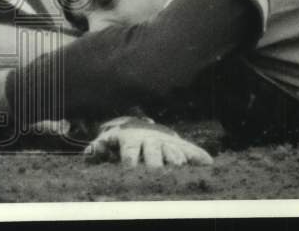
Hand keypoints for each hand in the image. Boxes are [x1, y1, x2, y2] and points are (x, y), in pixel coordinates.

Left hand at [84, 117, 212, 167]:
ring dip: (176, 159)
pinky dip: (199, 156)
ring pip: (172, 150)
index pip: (130, 150)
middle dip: (155, 163)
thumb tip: (89, 152)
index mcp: (130, 139)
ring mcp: (165, 141)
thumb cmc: (121, 138)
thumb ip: (98, 147)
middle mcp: (149, 140)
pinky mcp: (179, 145)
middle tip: (158, 173)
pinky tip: (209, 163)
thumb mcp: (108, 140)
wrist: (141, 124)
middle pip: (153, 152)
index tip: (130, 170)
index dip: (130, 160)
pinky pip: (190, 150)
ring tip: (180, 168)